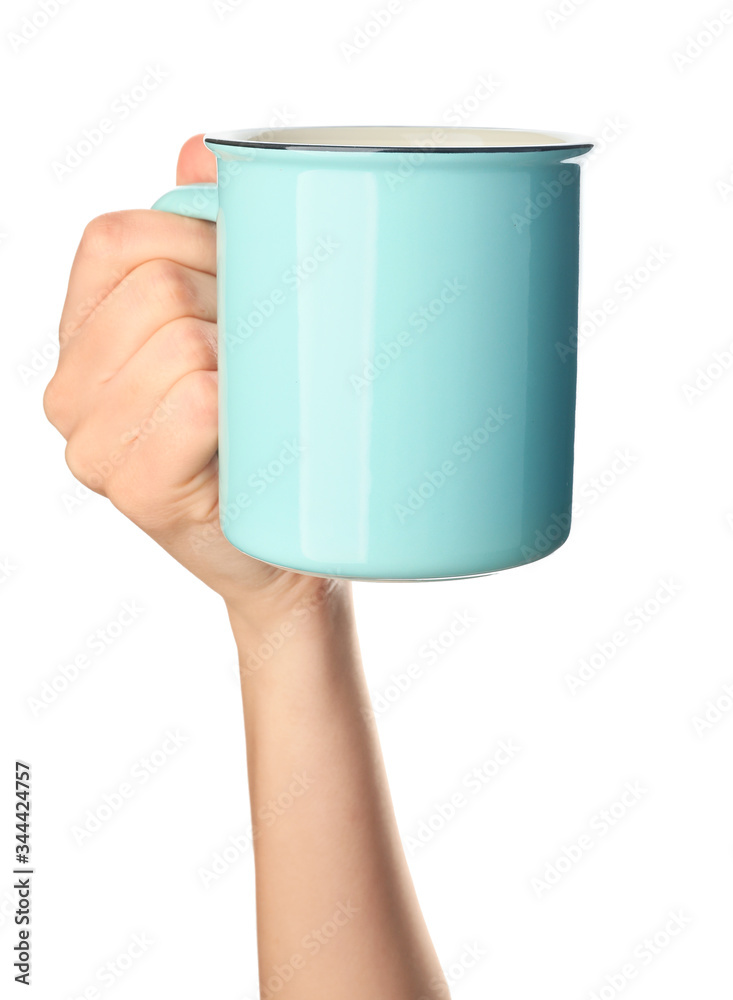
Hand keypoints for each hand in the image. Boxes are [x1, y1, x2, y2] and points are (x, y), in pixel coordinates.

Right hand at [44, 134, 339, 627]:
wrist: (291, 545)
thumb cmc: (268, 429)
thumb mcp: (240, 319)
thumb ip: (210, 231)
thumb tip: (200, 148)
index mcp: (86, 331)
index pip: (119, 239)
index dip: (200, 241)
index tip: (249, 281)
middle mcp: (71, 385)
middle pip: (156, 289)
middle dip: (236, 308)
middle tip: (270, 358)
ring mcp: (90, 443)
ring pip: (179, 341)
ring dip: (246, 361)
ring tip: (265, 401)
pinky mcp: (133, 490)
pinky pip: (193, 403)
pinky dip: (239, 408)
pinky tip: (254, 436)